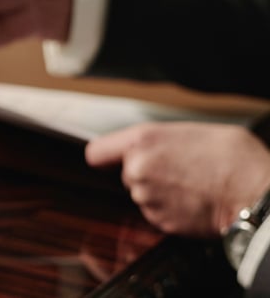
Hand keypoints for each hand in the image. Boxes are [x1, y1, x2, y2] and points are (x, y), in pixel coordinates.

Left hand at [86, 122, 269, 235]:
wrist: (257, 195)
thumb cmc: (236, 159)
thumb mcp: (196, 131)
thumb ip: (164, 139)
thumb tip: (158, 146)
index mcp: (143, 141)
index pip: (98, 152)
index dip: (106, 157)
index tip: (110, 160)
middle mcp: (138, 170)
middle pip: (128, 174)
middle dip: (147, 173)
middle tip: (179, 169)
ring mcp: (147, 199)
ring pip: (144, 195)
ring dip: (161, 193)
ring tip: (192, 185)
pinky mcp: (160, 221)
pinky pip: (159, 214)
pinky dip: (172, 211)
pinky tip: (195, 202)